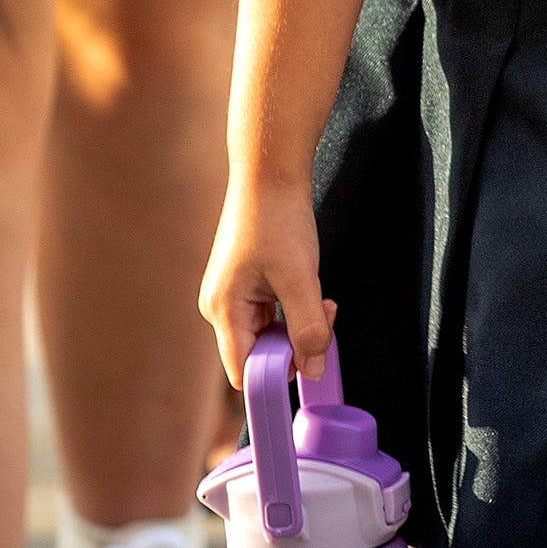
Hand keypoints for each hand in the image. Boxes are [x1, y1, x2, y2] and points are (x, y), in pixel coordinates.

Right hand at [201, 176, 337, 387]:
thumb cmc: (278, 218)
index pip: (244, 371)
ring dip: (299, 325)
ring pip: (269, 333)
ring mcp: (232, 294)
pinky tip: (312, 291)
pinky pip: (270, 314)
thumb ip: (308, 327)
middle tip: (326, 316)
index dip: (275, 376)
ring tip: (323, 300)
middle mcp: (220, 306)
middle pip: (259, 353)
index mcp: (223, 309)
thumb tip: (314, 372)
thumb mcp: (300, 277)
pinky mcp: (245, 283)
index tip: (311, 362)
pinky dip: (294, 309)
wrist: (270, 171)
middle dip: (296, 345)